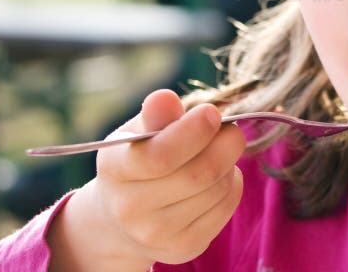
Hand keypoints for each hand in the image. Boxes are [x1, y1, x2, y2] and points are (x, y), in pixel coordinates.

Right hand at [48, 89, 246, 269]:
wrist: (123, 216)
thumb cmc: (139, 157)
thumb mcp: (139, 130)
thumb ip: (156, 114)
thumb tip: (165, 98)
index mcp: (116, 169)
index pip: (160, 156)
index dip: (194, 131)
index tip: (212, 112)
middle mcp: (130, 208)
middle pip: (199, 174)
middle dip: (225, 144)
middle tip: (230, 129)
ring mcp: (157, 234)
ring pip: (218, 188)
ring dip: (228, 162)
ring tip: (216, 152)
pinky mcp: (184, 247)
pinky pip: (227, 204)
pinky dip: (231, 182)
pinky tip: (216, 177)